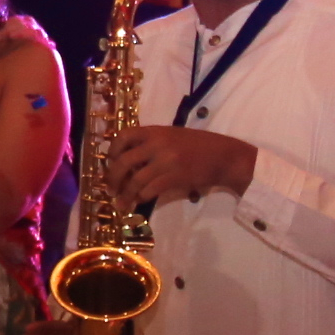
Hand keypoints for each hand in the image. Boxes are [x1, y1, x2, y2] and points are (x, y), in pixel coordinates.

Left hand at [103, 126, 258, 207]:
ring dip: (125, 194)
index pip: (124, 136)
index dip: (112, 150)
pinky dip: (141, 197)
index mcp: (155, 131)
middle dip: (112, 177)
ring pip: (135, 180)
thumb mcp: (171, 136)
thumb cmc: (198, 146)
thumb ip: (151, 143)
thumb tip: (127, 159)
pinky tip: (139, 201)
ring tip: (120, 203)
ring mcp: (166, 161)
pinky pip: (150, 189)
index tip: (110, 162)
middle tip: (110, 189)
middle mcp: (157, 144)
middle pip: (124, 161)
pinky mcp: (175, 177)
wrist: (224, 156)